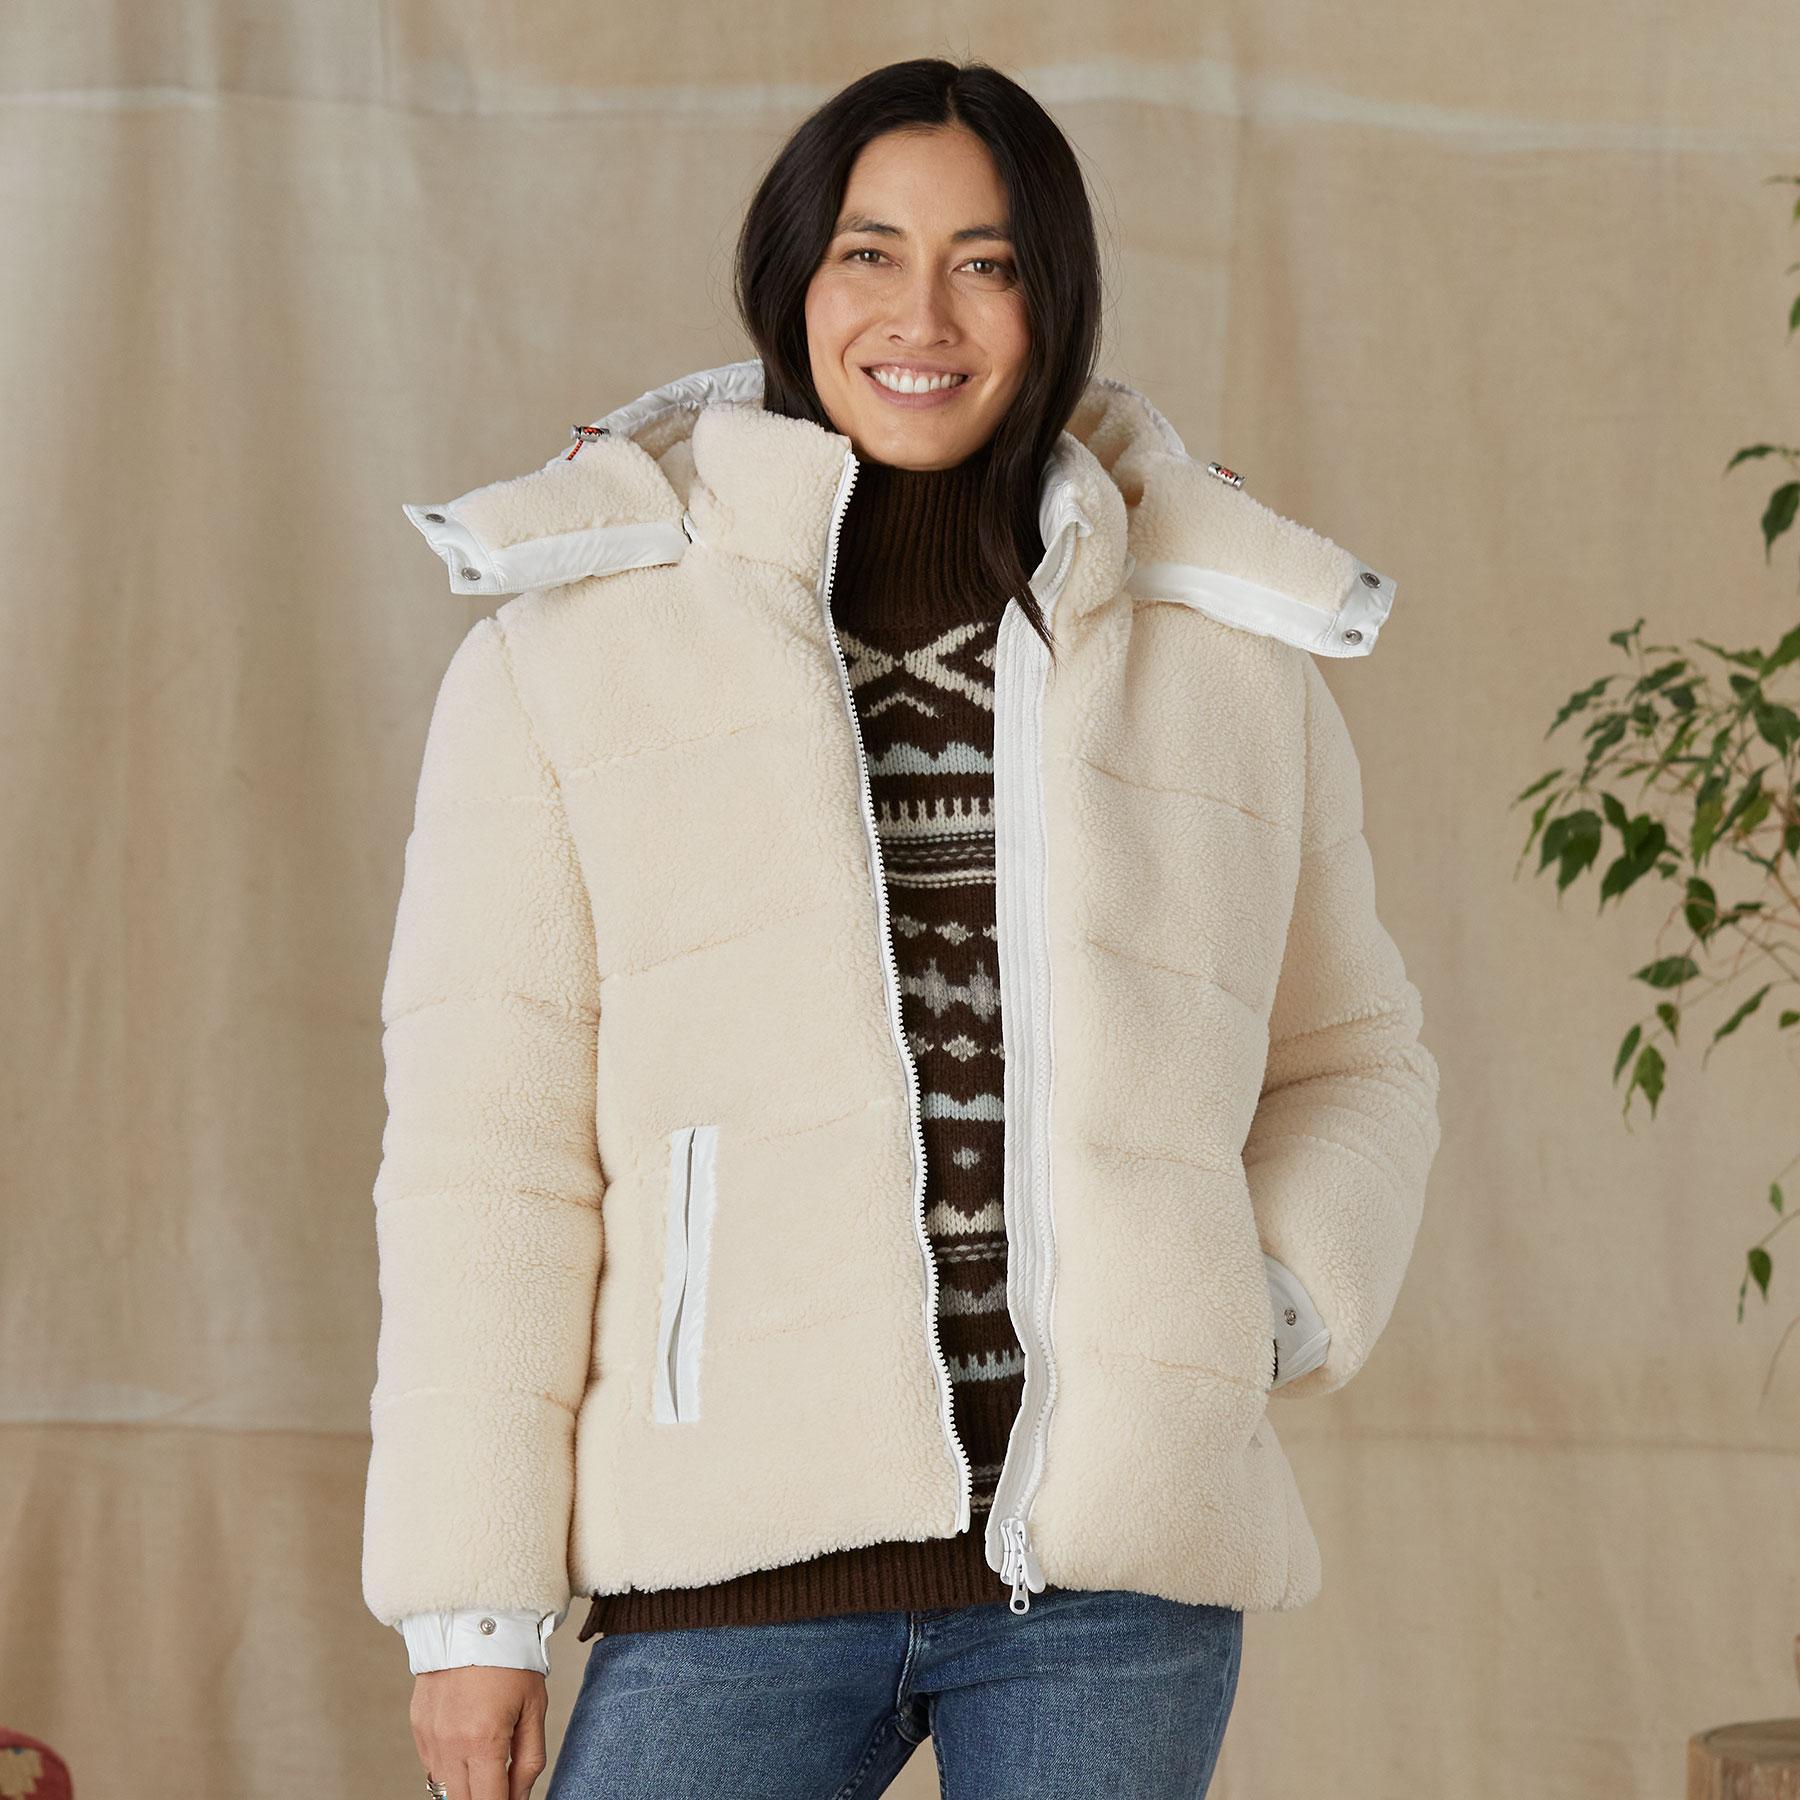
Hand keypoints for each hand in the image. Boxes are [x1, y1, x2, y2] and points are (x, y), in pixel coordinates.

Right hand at [411, 1666, 548, 1799]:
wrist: (474, 1619)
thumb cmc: (512, 1662)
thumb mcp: (535, 1709)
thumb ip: (529, 1763)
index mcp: (484, 1740)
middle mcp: (450, 1744)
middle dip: (484, 1799)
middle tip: (500, 1785)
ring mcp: (429, 1737)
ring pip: (445, 1789)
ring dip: (465, 1788)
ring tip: (486, 1766)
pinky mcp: (417, 1727)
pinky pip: (432, 1765)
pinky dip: (450, 1768)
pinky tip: (467, 1748)